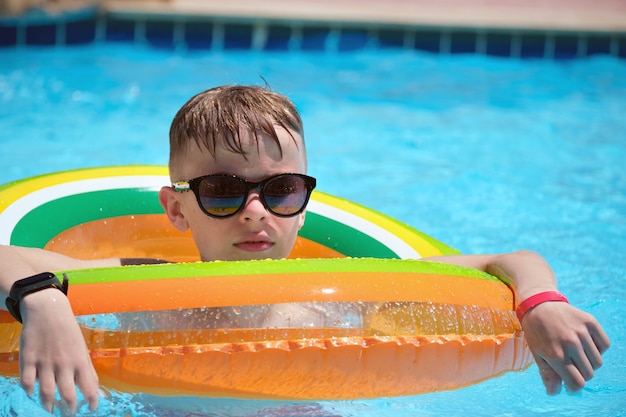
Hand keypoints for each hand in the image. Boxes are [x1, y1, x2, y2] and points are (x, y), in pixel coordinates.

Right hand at [19, 288, 98, 412]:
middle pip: (67, 394)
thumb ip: (88, 370)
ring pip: (46, 392)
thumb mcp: (82, 349)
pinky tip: (32, 394)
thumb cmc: (68, 332)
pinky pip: (27, 382)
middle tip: (68, 414)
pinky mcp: (28, 359)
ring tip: (50, 410)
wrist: (48, 312)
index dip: (91, 401)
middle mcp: (64, 363)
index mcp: (80, 360)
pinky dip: (29, 391)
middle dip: (69, 409)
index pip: (89, 387)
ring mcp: (45, 362)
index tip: (91, 409)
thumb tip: (96, 390)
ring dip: (48, 405)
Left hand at [521, 301, 609, 393]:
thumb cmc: (536, 331)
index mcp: (556, 355)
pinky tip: (585, 344)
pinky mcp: (590, 322)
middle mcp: (570, 344)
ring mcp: (581, 332)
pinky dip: (598, 348)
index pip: (577, 383)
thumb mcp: (537, 354)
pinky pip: (605, 345)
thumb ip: (547, 374)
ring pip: (598, 362)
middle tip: (571, 366)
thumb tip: (554, 393)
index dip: (575, 387)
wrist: (539, 304)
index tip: (570, 384)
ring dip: (589, 362)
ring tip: (576, 354)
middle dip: (581, 374)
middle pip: (589, 374)